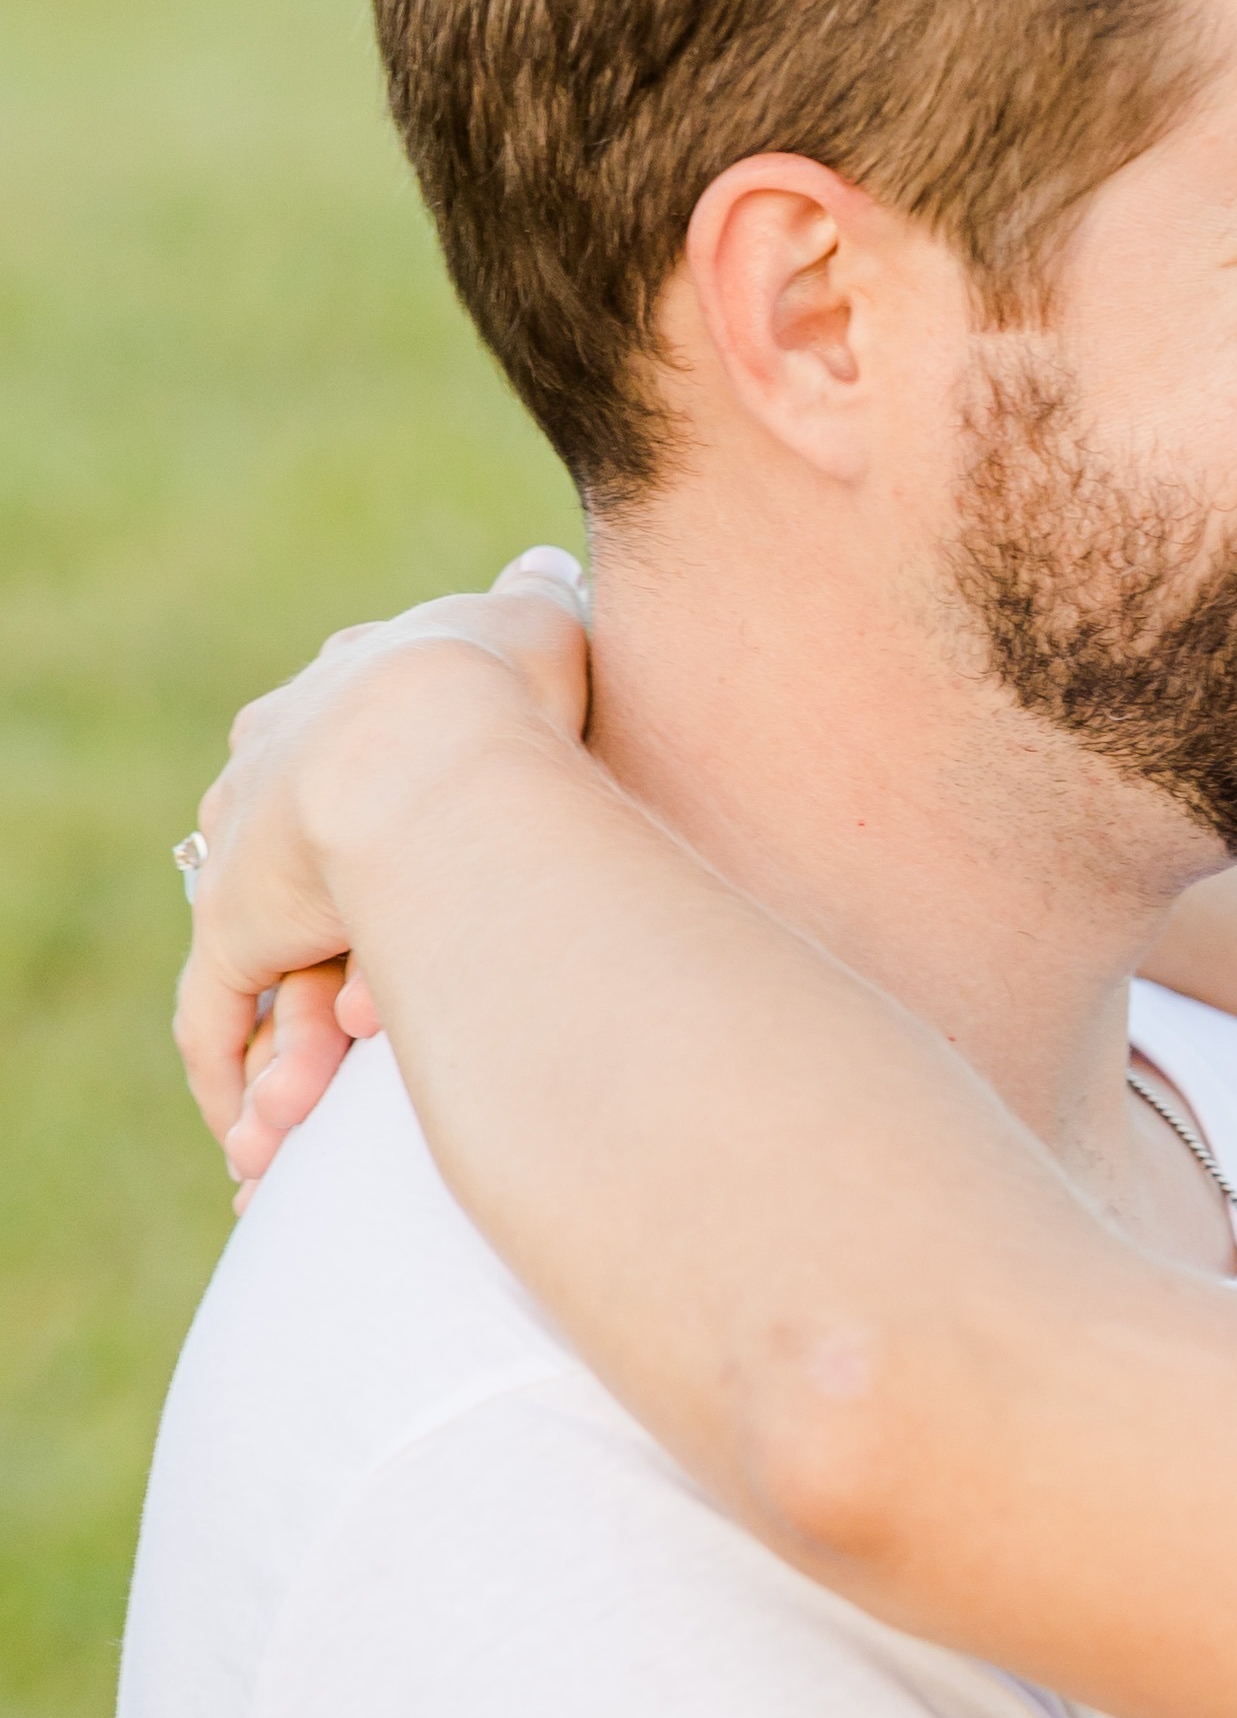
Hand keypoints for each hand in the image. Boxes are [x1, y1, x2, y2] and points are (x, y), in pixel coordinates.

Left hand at [175, 553, 592, 1185]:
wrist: (437, 735)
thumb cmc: (507, 683)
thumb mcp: (536, 625)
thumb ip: (532, 610)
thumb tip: (537, 577)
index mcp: (337, 702)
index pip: (337, 768)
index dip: (374, 829)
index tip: (413, 882)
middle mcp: (274, 773)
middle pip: (297, 875)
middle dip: (325, 953)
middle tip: (366, 1030)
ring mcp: (249, 853)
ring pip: (262, 960)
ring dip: (291, 1044)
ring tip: (322, 1121)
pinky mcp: (234, 928)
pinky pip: (217, 1018)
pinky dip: (237, 1078)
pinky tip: (260, 1140)